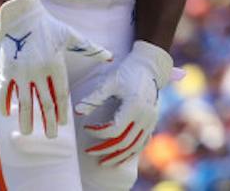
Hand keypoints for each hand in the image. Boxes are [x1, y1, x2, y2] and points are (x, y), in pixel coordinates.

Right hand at [0, 0, 111, 137]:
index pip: (61, 93)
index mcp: (56, 65)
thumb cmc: (50, 26)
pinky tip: (6, 115)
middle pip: (44, 102)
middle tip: (51, 136)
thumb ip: (90, 49)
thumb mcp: (72, 36)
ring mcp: (21, 72)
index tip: (63, 124)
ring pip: (24, 101)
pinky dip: (5, 103)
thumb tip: (111, 56)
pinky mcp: (7, 70)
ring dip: (26, 118)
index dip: (62, 110)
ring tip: (28, 132)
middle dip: (47, 121)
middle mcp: (39, 71)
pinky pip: (5, 91)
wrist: (23, 16)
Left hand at [72, 40, 172, 167]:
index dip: (97, 133)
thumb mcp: (110, 82)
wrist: (149, 66)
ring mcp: (151, 120)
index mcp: (134, 106)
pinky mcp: (153, 121)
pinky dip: (132, 153)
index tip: (86, 128)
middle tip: (88, 151)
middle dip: (104, 149)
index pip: (113, 130)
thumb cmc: (127, 72)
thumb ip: (94, 98)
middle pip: (123, 142)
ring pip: (134, 146)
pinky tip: (120, 159)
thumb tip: (76, 111)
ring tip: (102, 162)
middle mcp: (145, 116)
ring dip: (118, 156)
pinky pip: (143, 143)